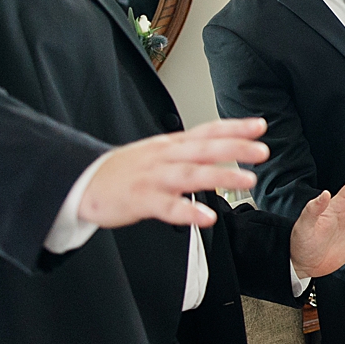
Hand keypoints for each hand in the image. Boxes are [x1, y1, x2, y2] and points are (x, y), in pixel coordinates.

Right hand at [79, 117, 272, 228]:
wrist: (81, 181)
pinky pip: (167, 207)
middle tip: (263, 151)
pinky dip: (187, 212)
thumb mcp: (158, 152)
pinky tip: (207, 218)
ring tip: (247, 180)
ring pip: (191, 174)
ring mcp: (153, 177)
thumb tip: (222, 147)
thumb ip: (189, 151)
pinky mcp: (140, 199)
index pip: (206, 131)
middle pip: (204, 149)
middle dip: (235, 148)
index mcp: (171, 145)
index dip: (234, 127)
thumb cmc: (125, 170)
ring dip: (221, 176)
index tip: (260, 126)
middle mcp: (165, 157)